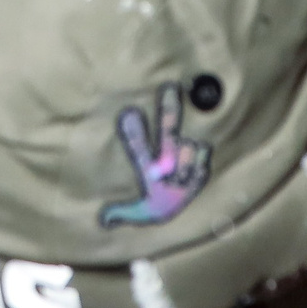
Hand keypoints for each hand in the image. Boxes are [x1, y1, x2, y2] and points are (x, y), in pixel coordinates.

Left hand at [98, 83, 211, 225]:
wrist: (189, 210)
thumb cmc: (161, 205)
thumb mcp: (142, 213)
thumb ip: (124, 213)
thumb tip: (104, 220)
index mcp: (148, 164)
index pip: (139, 145)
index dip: (134, 132)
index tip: (129, 113)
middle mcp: (165, 153)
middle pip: (167, 127)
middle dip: (168, 107)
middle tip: (169, 87)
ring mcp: (184, 153)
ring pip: (187, 147)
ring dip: (185, 165)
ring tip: (180, 180)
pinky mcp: (202, 157)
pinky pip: (202, 153)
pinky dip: (199, 166)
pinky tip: (194, 175)